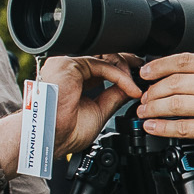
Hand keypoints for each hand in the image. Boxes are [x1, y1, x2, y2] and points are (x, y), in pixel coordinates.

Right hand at [0, 54, 140, 173]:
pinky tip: (130, 88)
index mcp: (74, 78)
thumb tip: (132, 87)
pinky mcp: (68, 64)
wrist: (49, 139)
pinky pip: (102, 64)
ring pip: (104, 57)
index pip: (101, 63)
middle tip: (144, 75)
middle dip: (127, 63)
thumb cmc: (65, 131)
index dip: (121, 67)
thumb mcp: (100, 110)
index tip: (137, 75)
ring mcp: (66, 63)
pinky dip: (120, 76)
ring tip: (135, 88)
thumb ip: (114, 95)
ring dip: (125, 71)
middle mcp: (68, 68)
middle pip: (103, 55)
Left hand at [139, 54, 193, 158]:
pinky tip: (152, 127)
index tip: (145, 71)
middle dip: (152, 90)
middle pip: (174, 82)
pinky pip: (181, 128)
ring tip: (143, 112)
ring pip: (174, 104)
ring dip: (153, 108)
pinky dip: (161, 128)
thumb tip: (181, 75)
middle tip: (143, 96)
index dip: (158, 65)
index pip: (183, 60)